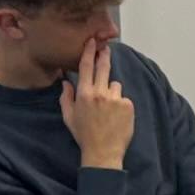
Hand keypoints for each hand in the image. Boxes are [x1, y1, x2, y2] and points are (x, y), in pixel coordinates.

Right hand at [59, 41, 135, 169]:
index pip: (86, 66)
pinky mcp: (128, 105)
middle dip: (104, 56)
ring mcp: (115, 99)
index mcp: (84, 94)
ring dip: (111, 92)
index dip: (89, 51)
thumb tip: (66, 82)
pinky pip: (124, 98)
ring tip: (108, 110)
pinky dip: (121, 104)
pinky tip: (116, 116)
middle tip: (106, 49)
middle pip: (103, 67)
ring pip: (115, 85)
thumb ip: (66, 98)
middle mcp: (100, 93)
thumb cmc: (84, 136)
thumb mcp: (69, 117)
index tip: (92, 42)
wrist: (103, 153)